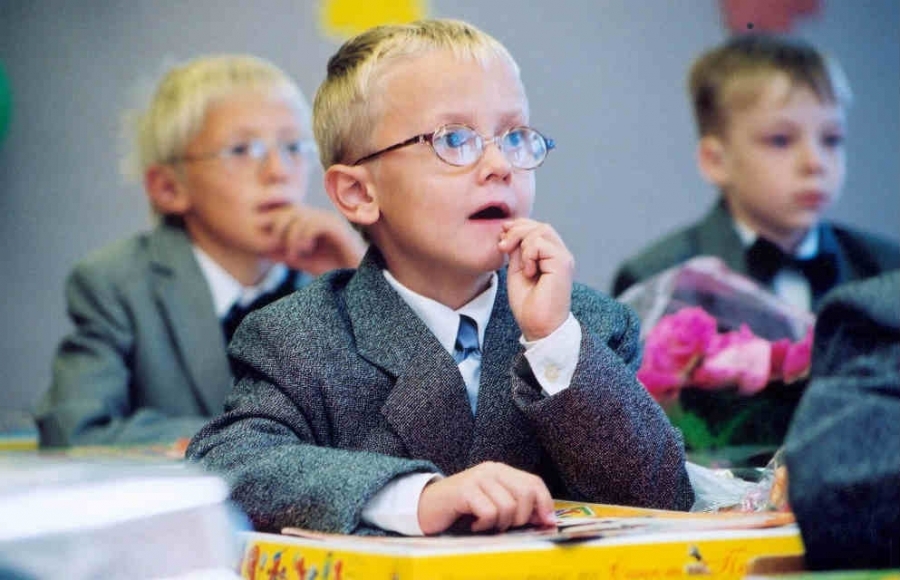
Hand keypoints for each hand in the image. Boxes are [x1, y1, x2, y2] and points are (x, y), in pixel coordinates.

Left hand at [267, 205, 365, 274]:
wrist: (358, 280)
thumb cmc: (334, 271)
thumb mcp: (303, 262)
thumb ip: (285, 254)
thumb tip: (263, 249)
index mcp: (312, 222)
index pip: (285, 213)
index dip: (276, 228)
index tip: (275, 248)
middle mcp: (321, 217)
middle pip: (289, 211)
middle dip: (280, 230)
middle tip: (282, 250)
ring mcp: (330, 220)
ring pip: (300, 217)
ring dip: (291, 237)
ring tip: (294, 255)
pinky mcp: (337, 227)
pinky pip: (313, 224)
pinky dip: (303, 237)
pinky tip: (306, 250)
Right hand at [417, 462, 555, 534]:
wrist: (426, 507)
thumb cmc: (463, 509)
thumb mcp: (493, 504)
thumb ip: (517, 506)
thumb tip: (546, 520)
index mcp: (501, 471)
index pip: (534, 483)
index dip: (545, 504)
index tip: (547, 523)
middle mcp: (491, 470)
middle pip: (526, 494)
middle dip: (521, 518)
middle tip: (505, 526)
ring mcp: (477, 478)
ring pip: (509, 506)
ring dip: (500, 524)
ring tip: (486, 525)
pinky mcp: (464, 490)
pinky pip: (489, 513)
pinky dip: (484, 525)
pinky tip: (474, 524)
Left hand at [498, 219, 573, 340]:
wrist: (538, 326)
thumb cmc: (528, 304)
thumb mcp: (517, 270)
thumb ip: (517, 250)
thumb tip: (510, 229)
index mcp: (550, 256)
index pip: (537, 228)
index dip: (518, 227)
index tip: (501, 237)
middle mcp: (560, 255)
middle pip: (540, 226)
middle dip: (517, 230)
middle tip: (502, 246)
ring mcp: (564, 258)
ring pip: (542, 230)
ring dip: (523, 243)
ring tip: (520, 265)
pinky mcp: (563, 263)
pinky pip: (541, 244)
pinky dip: (528, 255)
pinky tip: (528, 272)